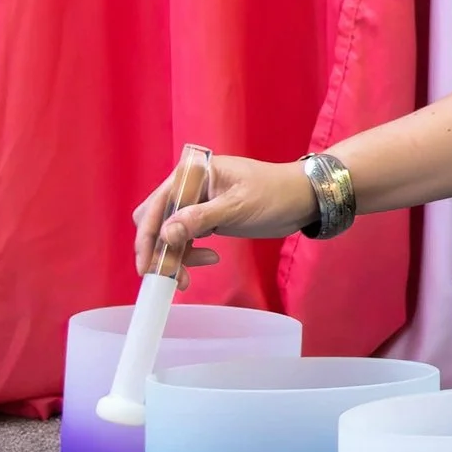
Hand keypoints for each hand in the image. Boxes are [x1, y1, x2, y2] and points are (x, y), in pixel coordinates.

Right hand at [131, 154, 317, 276]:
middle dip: (158, 249)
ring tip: (186, 277)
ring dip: (173, 256)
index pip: (157, 205)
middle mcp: (189, 186)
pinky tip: (207, 258)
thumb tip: (166, 233)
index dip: (148, 236)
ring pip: (168, 233)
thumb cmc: (276, 193)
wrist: (304, 199)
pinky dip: (187, 253)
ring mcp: (195, 203)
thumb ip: (201, 218)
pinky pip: (184, 238)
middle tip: (168, 275)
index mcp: (193, 173)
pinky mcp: (204, 219)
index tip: (148, 265)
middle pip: (155, 220)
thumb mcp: (239, 207)